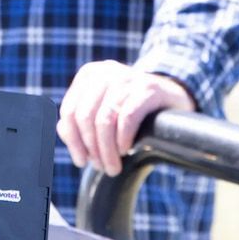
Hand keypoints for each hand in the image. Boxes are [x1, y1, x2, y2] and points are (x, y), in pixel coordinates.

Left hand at [57, 60, 195, 176]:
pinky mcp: (149, 88)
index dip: (73, 141)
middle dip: (91, 148)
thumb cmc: (132, 110)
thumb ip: (80, 120)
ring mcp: (128, 77)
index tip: (81, 161)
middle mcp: (106, 72)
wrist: (173, 99)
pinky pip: (127, 118)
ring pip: (105, 120)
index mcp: (89, 75)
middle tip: (102, 167)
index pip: (69, 111)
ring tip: (113, 167)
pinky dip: (123, 139)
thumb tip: (65, 133)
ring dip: (107, 150)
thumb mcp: (103, 110)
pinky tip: (127, 150)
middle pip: (85, 116)